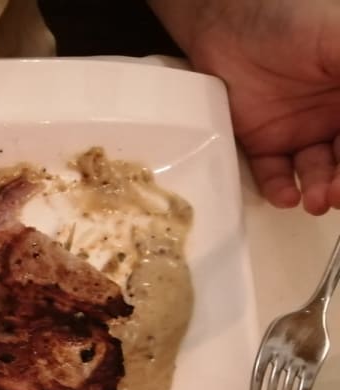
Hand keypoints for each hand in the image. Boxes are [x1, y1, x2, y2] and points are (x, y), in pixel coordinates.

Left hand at [150, 0, 339, 214]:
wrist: (229, 21)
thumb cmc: (296, 20)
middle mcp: (337, 116)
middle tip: (339, 196)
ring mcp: (302, 131)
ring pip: (319, 173)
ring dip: (322, 190)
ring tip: (317, 200)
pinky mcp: (263, 142)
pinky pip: (275, 174)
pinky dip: (281, 188)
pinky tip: (288, 196)